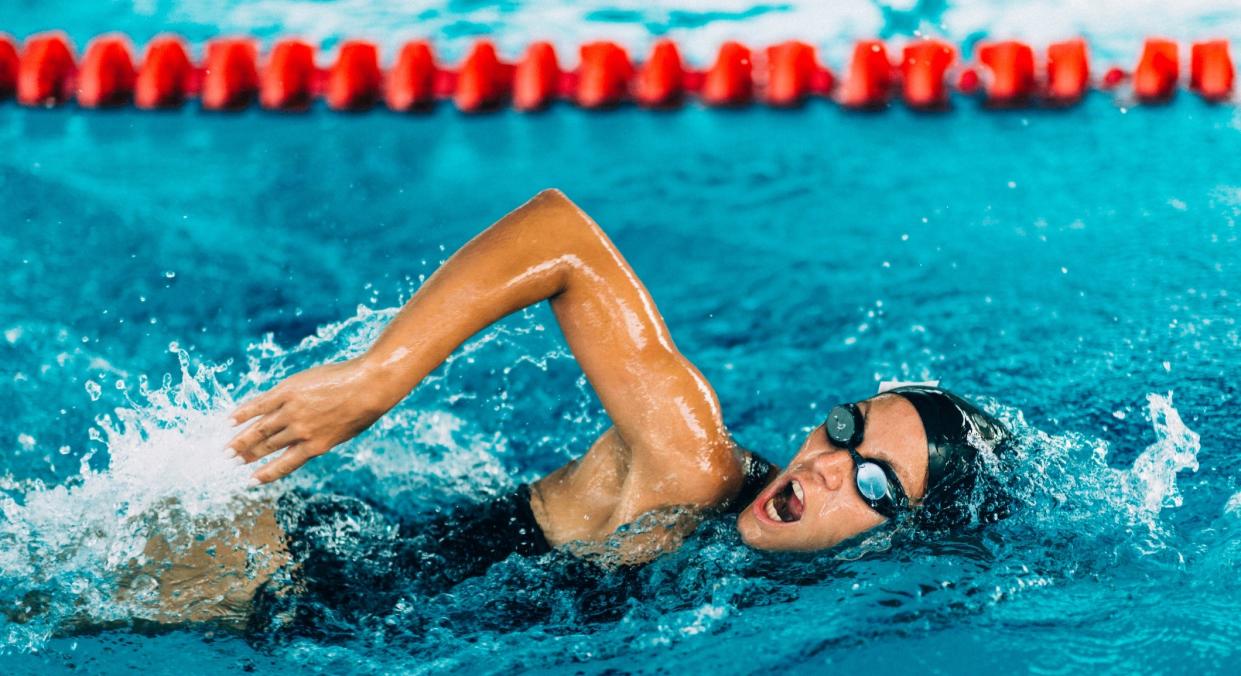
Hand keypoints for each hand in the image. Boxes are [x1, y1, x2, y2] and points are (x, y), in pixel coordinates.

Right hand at [227, 357, 395, 483]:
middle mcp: (300, 432)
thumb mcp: (343, 432)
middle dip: (249, 455)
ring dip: (241, 440)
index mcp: (315, 446)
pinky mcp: (288, 392)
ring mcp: (292, 412)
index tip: (251, 480)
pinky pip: (260, 405)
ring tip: (227, 449)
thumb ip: (322, 436)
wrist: (368, 385)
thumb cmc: (363, 408)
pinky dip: (243, 413)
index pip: (285, 464)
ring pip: (260, 429)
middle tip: (233, 461)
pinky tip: (230, 420)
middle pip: (268, 446)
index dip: (267, 473)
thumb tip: (305, 437)